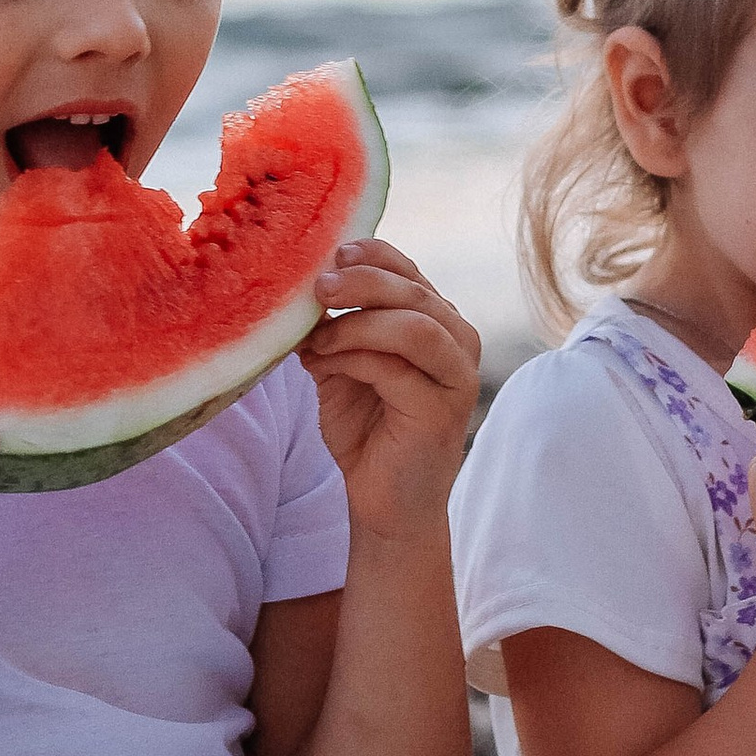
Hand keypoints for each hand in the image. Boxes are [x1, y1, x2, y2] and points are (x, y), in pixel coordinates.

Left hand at [298, 241, 481, 540]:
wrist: (383, 502)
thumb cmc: (366, 431)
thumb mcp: (344, 365)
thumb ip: (334, 328)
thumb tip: (297, 289)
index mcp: (437, 322)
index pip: (409, 272)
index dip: (372, 255)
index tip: (331, 253)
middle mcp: (457, 342)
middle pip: (413, 292)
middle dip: (361, 283)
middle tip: (318, 287)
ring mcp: (457, 376)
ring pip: (414, 325)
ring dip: (357, 324)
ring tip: (318, 338)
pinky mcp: (443, 409)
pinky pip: (396, 368)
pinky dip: (352, 360)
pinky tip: (322, 368)